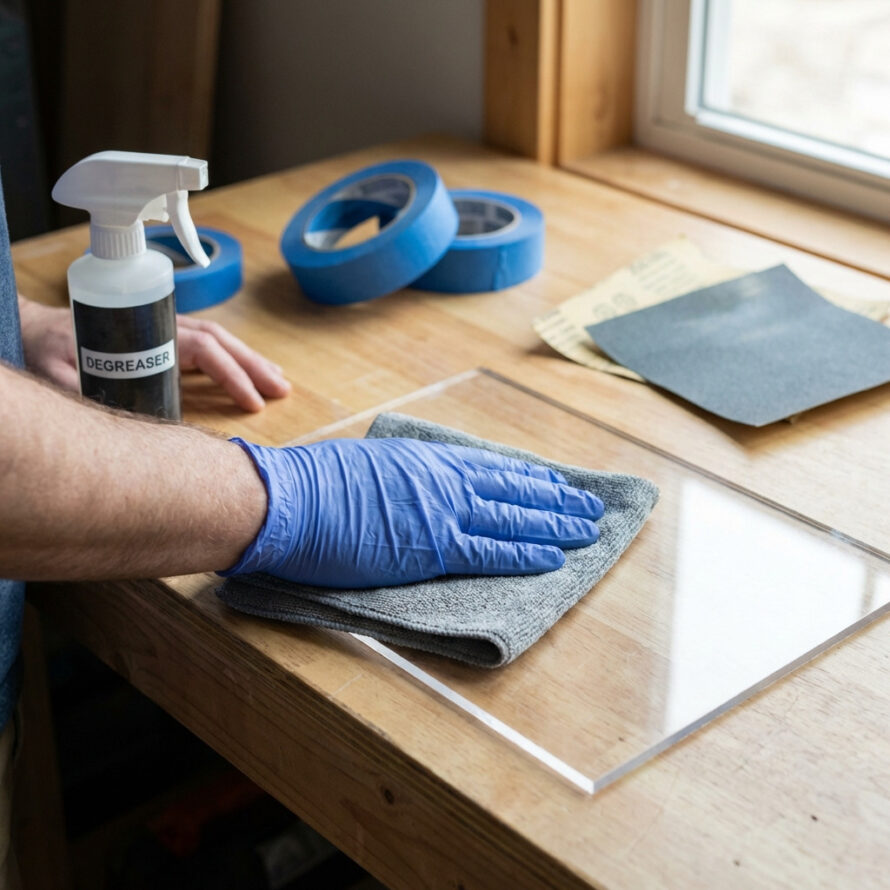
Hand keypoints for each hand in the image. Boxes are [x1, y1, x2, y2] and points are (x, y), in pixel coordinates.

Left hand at [17, 296, 289, 410]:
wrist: (37, 331)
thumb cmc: (48, 349)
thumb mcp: (57, 372)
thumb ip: (81, 389)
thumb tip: (115, 412)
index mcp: (146, 333)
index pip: (202, 349)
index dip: (230, 374)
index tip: (251, 401)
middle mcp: (163, 329)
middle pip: (221, 341)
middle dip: (255, 366)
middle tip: (282, 389)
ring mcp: (166, 334)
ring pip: (219, 341)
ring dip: (251, 361)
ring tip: (278, 381)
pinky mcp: (165, 342)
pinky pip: (208, 347)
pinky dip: (234, 359)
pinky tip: (249, 374)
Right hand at [222, 437, 603, 587]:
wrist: (289, 499)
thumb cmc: (314, 484)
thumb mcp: (368, 464)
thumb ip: (401, 475)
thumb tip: (412, 485)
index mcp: (427, 460)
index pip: (492, 467)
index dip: (528, 477)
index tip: (554, 481)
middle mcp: (445, 480)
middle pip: (514, 490)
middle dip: (556, 500)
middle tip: (589, 506)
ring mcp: (442, 512)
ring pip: (513, 517)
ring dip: (555, 524)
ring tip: (586, 529)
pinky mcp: (433, 547)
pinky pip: (491, 551)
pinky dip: (525, 554)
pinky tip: (553, 558)